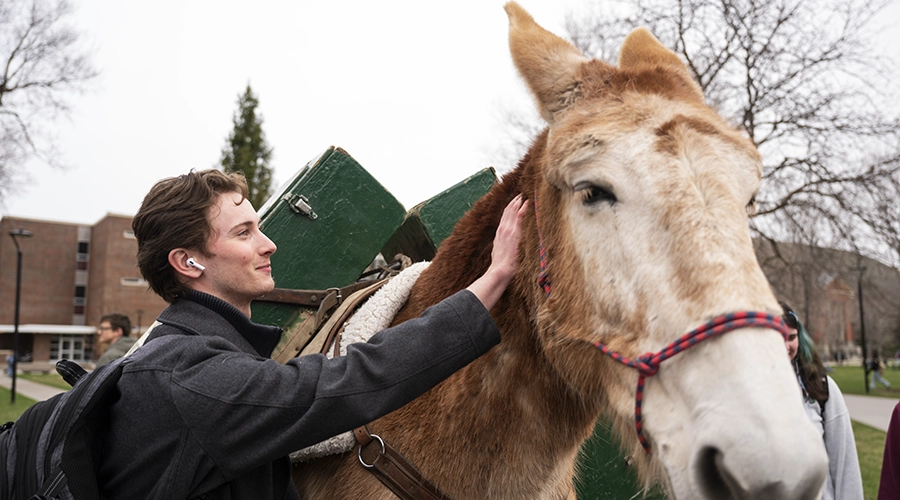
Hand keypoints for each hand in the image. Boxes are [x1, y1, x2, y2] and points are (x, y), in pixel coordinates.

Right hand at [466, 194, 528, 310]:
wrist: (500, 270)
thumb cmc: (501, 266)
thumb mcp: (499, 253)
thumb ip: (502, 246)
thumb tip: (505, 247)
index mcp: (499, 234)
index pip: (504, 218)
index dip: (508, 209)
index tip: (513, 203)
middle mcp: (502, 230)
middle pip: (507, 212)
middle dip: (513, 202)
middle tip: (519, 195)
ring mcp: (508, 230)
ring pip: (513, 212)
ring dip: (518, 203)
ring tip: (523, 196)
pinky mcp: (514, 233)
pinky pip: (519, 217)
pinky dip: (523, 208)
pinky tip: (527, 203)